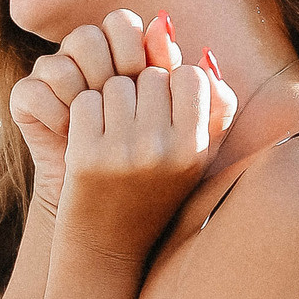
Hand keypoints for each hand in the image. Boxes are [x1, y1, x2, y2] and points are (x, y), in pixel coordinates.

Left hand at [12, 10, 234, 248]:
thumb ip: (215, 104)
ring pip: (115, 84)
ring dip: (110, 101)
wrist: (109, 247)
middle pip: (149, 75)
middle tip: (134, 127)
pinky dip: (84, 114)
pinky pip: (85, 100)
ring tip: (114, 135)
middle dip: (139, 92)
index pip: (189, 75)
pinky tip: (91, 141)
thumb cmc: (157, 192)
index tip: (163, 110)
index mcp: (196, 147)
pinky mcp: (86, 155)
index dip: (172, 85)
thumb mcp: (199, 155)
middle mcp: (164, 149)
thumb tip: (202, 51)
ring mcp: (124, 152)